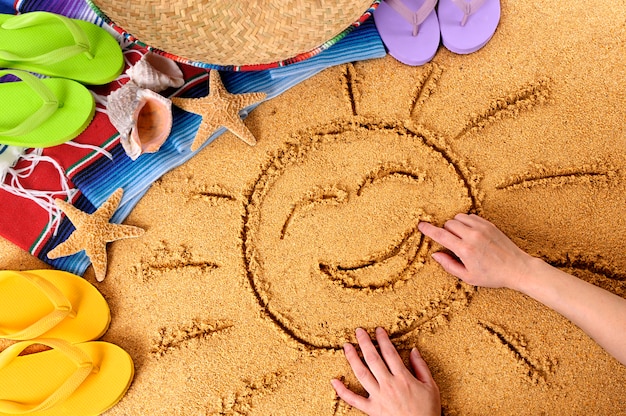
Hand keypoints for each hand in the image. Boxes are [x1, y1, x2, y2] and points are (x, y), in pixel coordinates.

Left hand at [331, 327, 440, 415]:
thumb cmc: (427, 410)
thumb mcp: (431, 386)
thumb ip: (421, 367)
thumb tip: (413, 350)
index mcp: (403, 378)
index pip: (390, 353)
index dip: (383, 339)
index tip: (378, 330)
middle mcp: (388, 385)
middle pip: (373, 359)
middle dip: (365, 343)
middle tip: (358, 331)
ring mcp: (378, 397)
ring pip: (362, 374)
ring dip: (352, 358)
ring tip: (347, 346)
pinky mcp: (372, 410)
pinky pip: (354, 399)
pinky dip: (342, 390)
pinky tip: (334, 380)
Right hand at [417, 213, 535, 289]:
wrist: (517, 268)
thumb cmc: (493, 275)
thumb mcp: (468, 276)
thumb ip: (449, 265)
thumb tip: (435, 255)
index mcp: (465, 250)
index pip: (441, 235)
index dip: (428, 229)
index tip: (421, 225)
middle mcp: (472, 236)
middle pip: (449, 224)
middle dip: (445, 230)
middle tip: (451, 242)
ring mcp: (482, 228)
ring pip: (459, 217)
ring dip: (455, 225)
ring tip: (460, 237)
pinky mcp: (489, 224)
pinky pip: (470, 216)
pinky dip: (466, 222)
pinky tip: (470, 232)